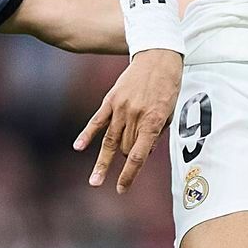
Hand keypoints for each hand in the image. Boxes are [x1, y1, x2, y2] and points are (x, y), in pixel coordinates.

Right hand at [73, 49, 183, 192]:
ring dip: (102, 162)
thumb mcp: (168, 112)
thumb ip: (155, 134)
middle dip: (127, 156)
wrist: (158, 57)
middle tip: (130, 154)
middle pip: (125, 148)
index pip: (138, 156)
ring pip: (110, 141)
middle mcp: (135, 117)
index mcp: (152, 122)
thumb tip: (143, 154)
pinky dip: (87, 134)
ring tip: (94, 181)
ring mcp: (121, 108)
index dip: (129, 175)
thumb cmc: (168, 87)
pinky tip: (78, 148)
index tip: (121, 189)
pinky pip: (97, 120)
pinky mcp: (111, 99)